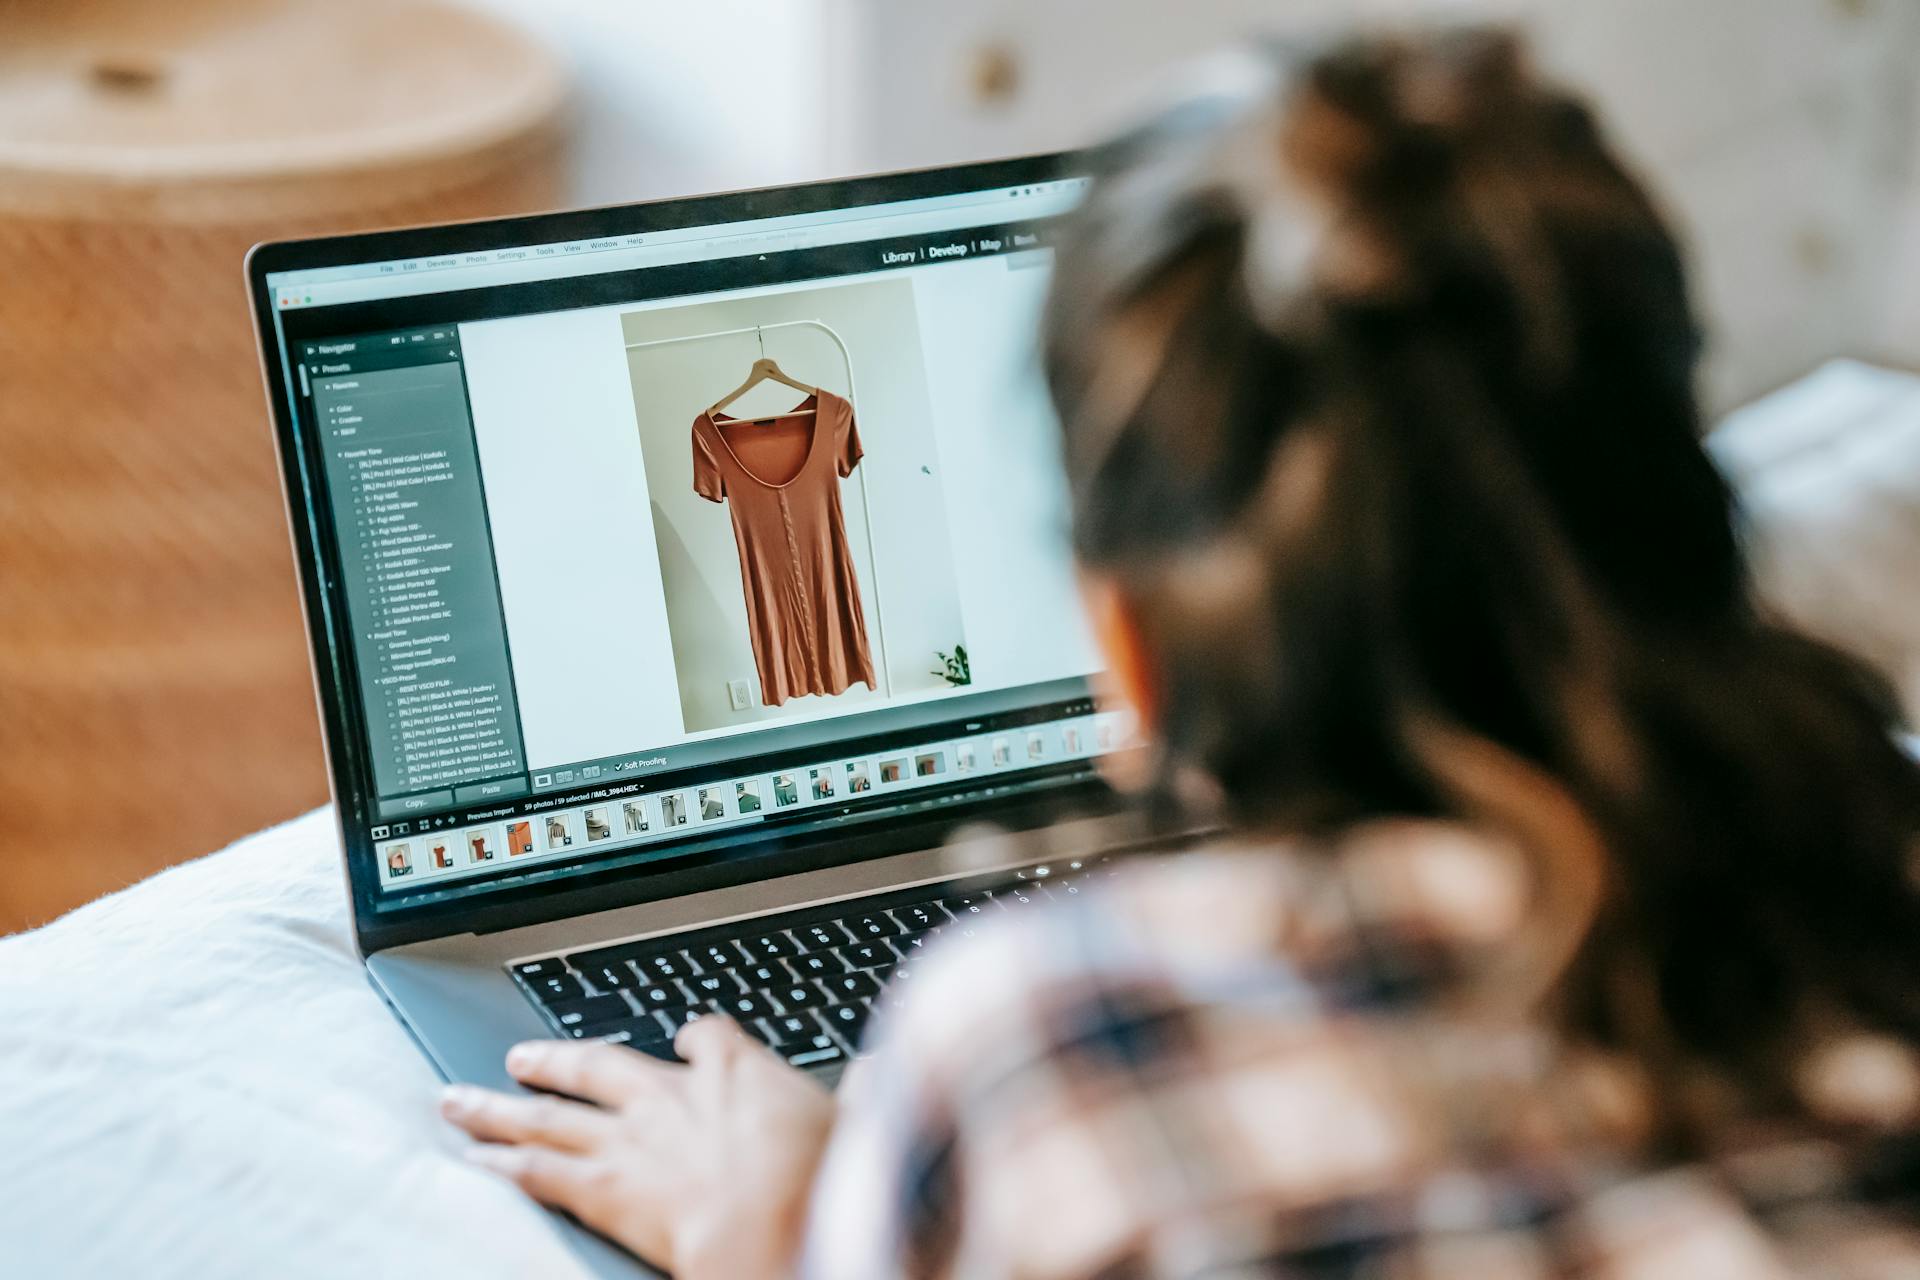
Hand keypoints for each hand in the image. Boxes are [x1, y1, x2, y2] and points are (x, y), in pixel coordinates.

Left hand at [441, 1018, 835, 1279]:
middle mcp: (672, 1095)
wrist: (778, 1227)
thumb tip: (892, 1069)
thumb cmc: (823, 1179)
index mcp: (737, 1070)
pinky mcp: (605, 1189)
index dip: (695, 1040)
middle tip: (521, 1055)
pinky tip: (476, 1160)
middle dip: (557, 1061)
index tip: (691, 1041)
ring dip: (501, 1106)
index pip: (706, 1037)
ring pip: (551, 1113)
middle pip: (601, 1065)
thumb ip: (869, 1093)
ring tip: (461, 1101)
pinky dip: (503, 1163)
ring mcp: (632, 1140)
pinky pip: (540, 1169)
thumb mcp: (862, 1124)